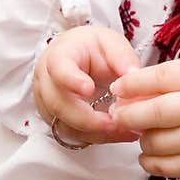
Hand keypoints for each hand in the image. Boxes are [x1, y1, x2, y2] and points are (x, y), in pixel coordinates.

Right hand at [34, 25, 139, 144]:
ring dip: (95, 132)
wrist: (78, 56)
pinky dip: (96, 136)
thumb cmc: (92, 48)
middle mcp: (46, 81)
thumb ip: (122, 57)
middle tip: (116, 121)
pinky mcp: (55, 120)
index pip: (58, 69)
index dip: (72, 81)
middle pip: (59, 104)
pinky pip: (72, 135)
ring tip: (124, 130)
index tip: (89, 89)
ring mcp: (46, 103)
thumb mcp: (110, 43)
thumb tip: (133, 75)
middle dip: (89, 118)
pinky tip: (117, 133)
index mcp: (59, 55)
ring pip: (65, 125)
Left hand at [109, 61, 179, 179]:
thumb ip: (171, 79)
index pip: (162, 77)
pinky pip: (161, 166)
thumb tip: (128, 89)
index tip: (117, 87)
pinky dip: (148, 159)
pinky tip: (151, 151)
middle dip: (127, 113)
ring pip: (154, 141)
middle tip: (117, 113)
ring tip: (145, 131)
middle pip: (154, 112)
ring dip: (141, 136)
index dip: (133, 82)